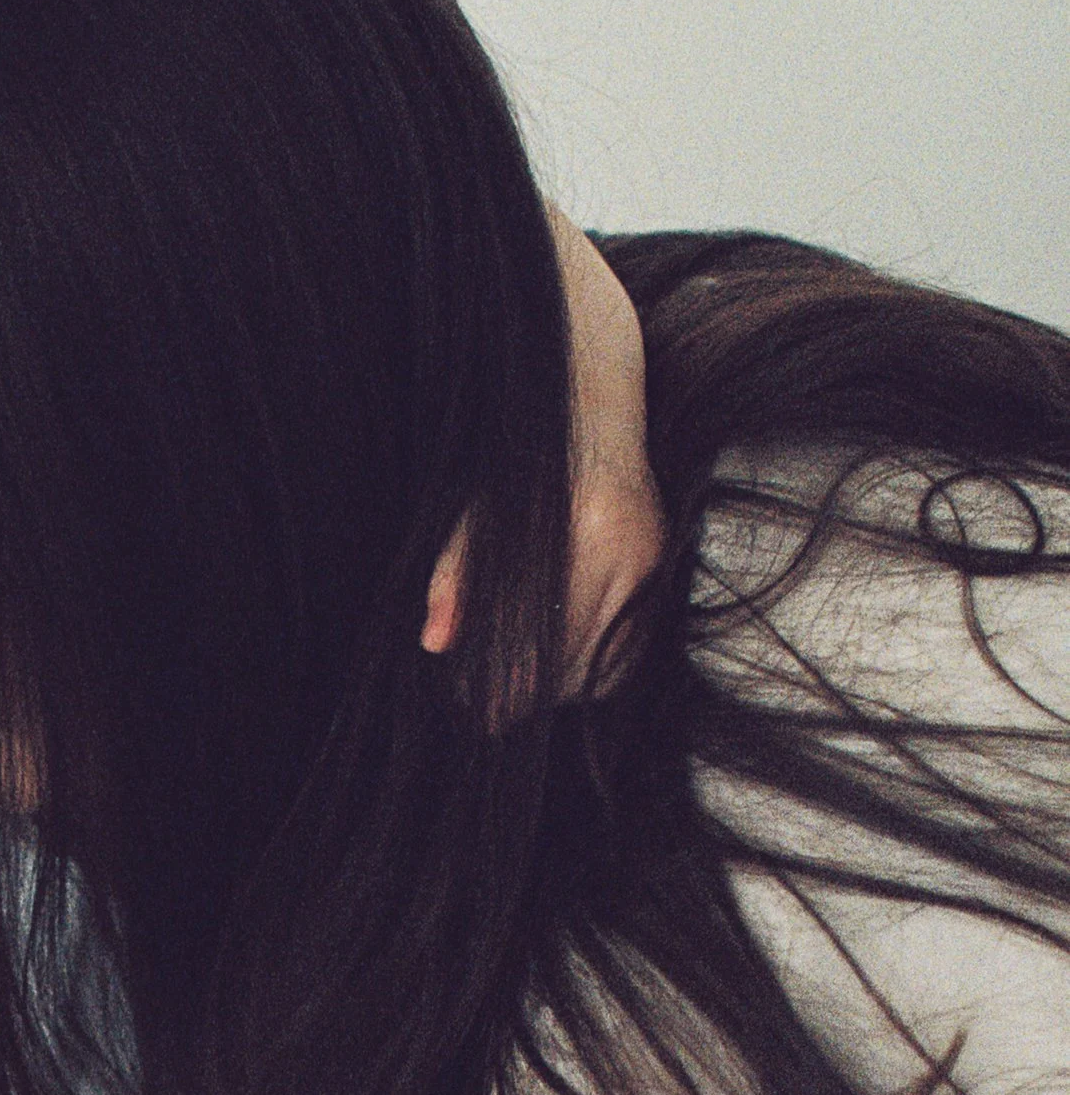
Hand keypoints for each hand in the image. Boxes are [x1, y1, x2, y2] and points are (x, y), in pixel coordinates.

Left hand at [420, 206, 665, 699]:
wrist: (587, 391)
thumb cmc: (513, 449)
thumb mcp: (473, 504)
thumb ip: (455, 571)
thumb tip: (434, 641)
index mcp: (585, 525)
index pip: (542, 636)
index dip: (504, 680)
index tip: (470, 702)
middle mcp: (632, 545)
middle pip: (574, 658)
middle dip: (524, 686)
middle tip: (480, 700)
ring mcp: (653, 558)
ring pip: (605, 662)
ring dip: (557, 680)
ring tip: (511, 674)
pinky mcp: (661, 567)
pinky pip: (627, 647)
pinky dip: (588, 663)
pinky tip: (552, 654)